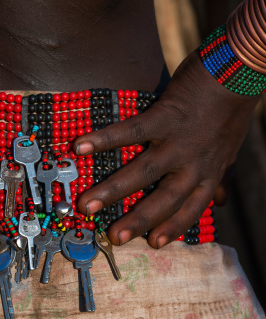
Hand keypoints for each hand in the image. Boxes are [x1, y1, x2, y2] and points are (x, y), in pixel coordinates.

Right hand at [74, 51, 258, 247]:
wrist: (240, 71)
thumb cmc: (231, 110)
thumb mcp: (232, 149)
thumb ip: (225, 176)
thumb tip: (223, 201)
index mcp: (208, 172)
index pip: (190, 208)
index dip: (173, 227)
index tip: (153, 244)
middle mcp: (194, 163)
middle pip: (164, 199)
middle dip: (138, 220)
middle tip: (115, 237)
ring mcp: (178, 141)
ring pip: (144, 172)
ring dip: (114, 190)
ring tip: (87, 204)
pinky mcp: (165, 116)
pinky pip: (131, 132)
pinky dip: (105, 140)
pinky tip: (81, 147)